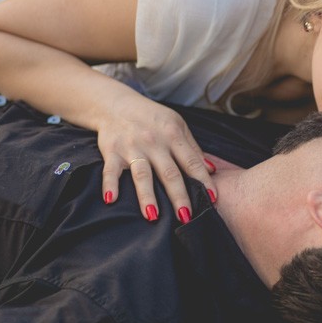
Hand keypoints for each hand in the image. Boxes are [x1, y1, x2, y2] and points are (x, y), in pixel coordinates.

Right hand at [97, 93, 216, 222]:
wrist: (116, 104)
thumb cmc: (151, 118)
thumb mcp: (176, 124)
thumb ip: (192, 148)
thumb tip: (211, 170)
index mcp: (173, 135)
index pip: (191, 161)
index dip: (203, 180)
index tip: (212, 199)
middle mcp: (154, 142)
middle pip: (169, 173)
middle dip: (178, 196)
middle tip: (186, 218)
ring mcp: (132, 147)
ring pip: (142, 174)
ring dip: (147, 196)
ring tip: (153, 216)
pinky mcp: (112, 151)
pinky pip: (110, 170)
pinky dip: (109, 184)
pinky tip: (111, 200)